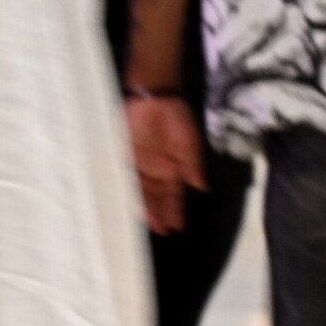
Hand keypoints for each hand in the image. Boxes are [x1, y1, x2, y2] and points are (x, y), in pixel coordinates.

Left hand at [126, 92, 205, 235]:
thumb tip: (201, 187)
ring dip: (146, 207)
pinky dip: (128, 189)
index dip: (175, 209)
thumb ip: (193, 164)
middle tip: (162, 230)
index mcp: (173, 168)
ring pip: (142, 190)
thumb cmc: (175, 115)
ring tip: (150, 223)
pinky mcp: (125, 155)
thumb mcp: (189, 141)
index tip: (177, 226)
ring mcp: (140, 164)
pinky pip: (125, 177)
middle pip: (157, 196)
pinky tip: (130, 202)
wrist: (154, 95)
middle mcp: (156, 170)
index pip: (174, 194)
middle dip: (160, 213)